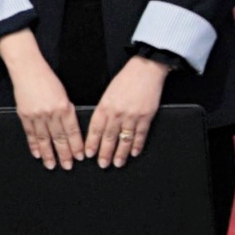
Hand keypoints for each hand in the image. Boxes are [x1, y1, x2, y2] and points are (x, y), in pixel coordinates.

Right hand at [0, 30, 80, 170]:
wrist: (27, 69)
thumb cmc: (47, 79)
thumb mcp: (63, 93)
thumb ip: (66, 110)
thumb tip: (69, 128)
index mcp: (64, 107)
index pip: (72, 132)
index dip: (76, 145)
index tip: (80, 156)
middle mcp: (51, 113)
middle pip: (59, 138)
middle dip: (64, 154)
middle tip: (68, 166)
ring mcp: (37, 115)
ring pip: (45, 139)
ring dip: (48, 154)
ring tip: (51, 165)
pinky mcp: (24, 115)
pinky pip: (30, 134)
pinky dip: (34, 145)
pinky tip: (37, 154)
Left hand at [83, 53, 171, 168]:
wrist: (145, 70)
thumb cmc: (125, 80)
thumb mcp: (107, 94)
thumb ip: (103, 110)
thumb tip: (98, 127)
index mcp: (104, 107)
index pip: (95, 130)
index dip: (91, 143)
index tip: (88, 154)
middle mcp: (117, 113)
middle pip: (109, 137)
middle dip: (104, 153)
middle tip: (102, 164)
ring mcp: (132, 116)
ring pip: (124, 139)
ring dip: (120, 153)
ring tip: (117, 163)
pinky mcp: (146, 117)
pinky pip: (140, 135)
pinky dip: (137, 145)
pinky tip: (134, 153)